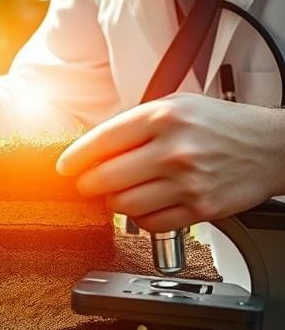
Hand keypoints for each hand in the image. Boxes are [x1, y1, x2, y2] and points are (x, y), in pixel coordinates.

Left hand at [56, 93, 284, 230]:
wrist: (272, 146)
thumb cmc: (221, 124)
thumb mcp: (176, 105)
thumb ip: (135, 123)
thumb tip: (92, 147)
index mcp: (162, 117)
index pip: (100, 142)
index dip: (74, 159)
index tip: (65, 168)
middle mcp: (173, 149)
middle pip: (104, 178)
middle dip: (89, 184)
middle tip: (90, 183)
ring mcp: (186, 181)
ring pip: (123, 205)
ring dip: (115, 202)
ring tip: (122, 193)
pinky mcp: (199, 208)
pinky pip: (150, 223)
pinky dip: (141, 218)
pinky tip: (147, 205)